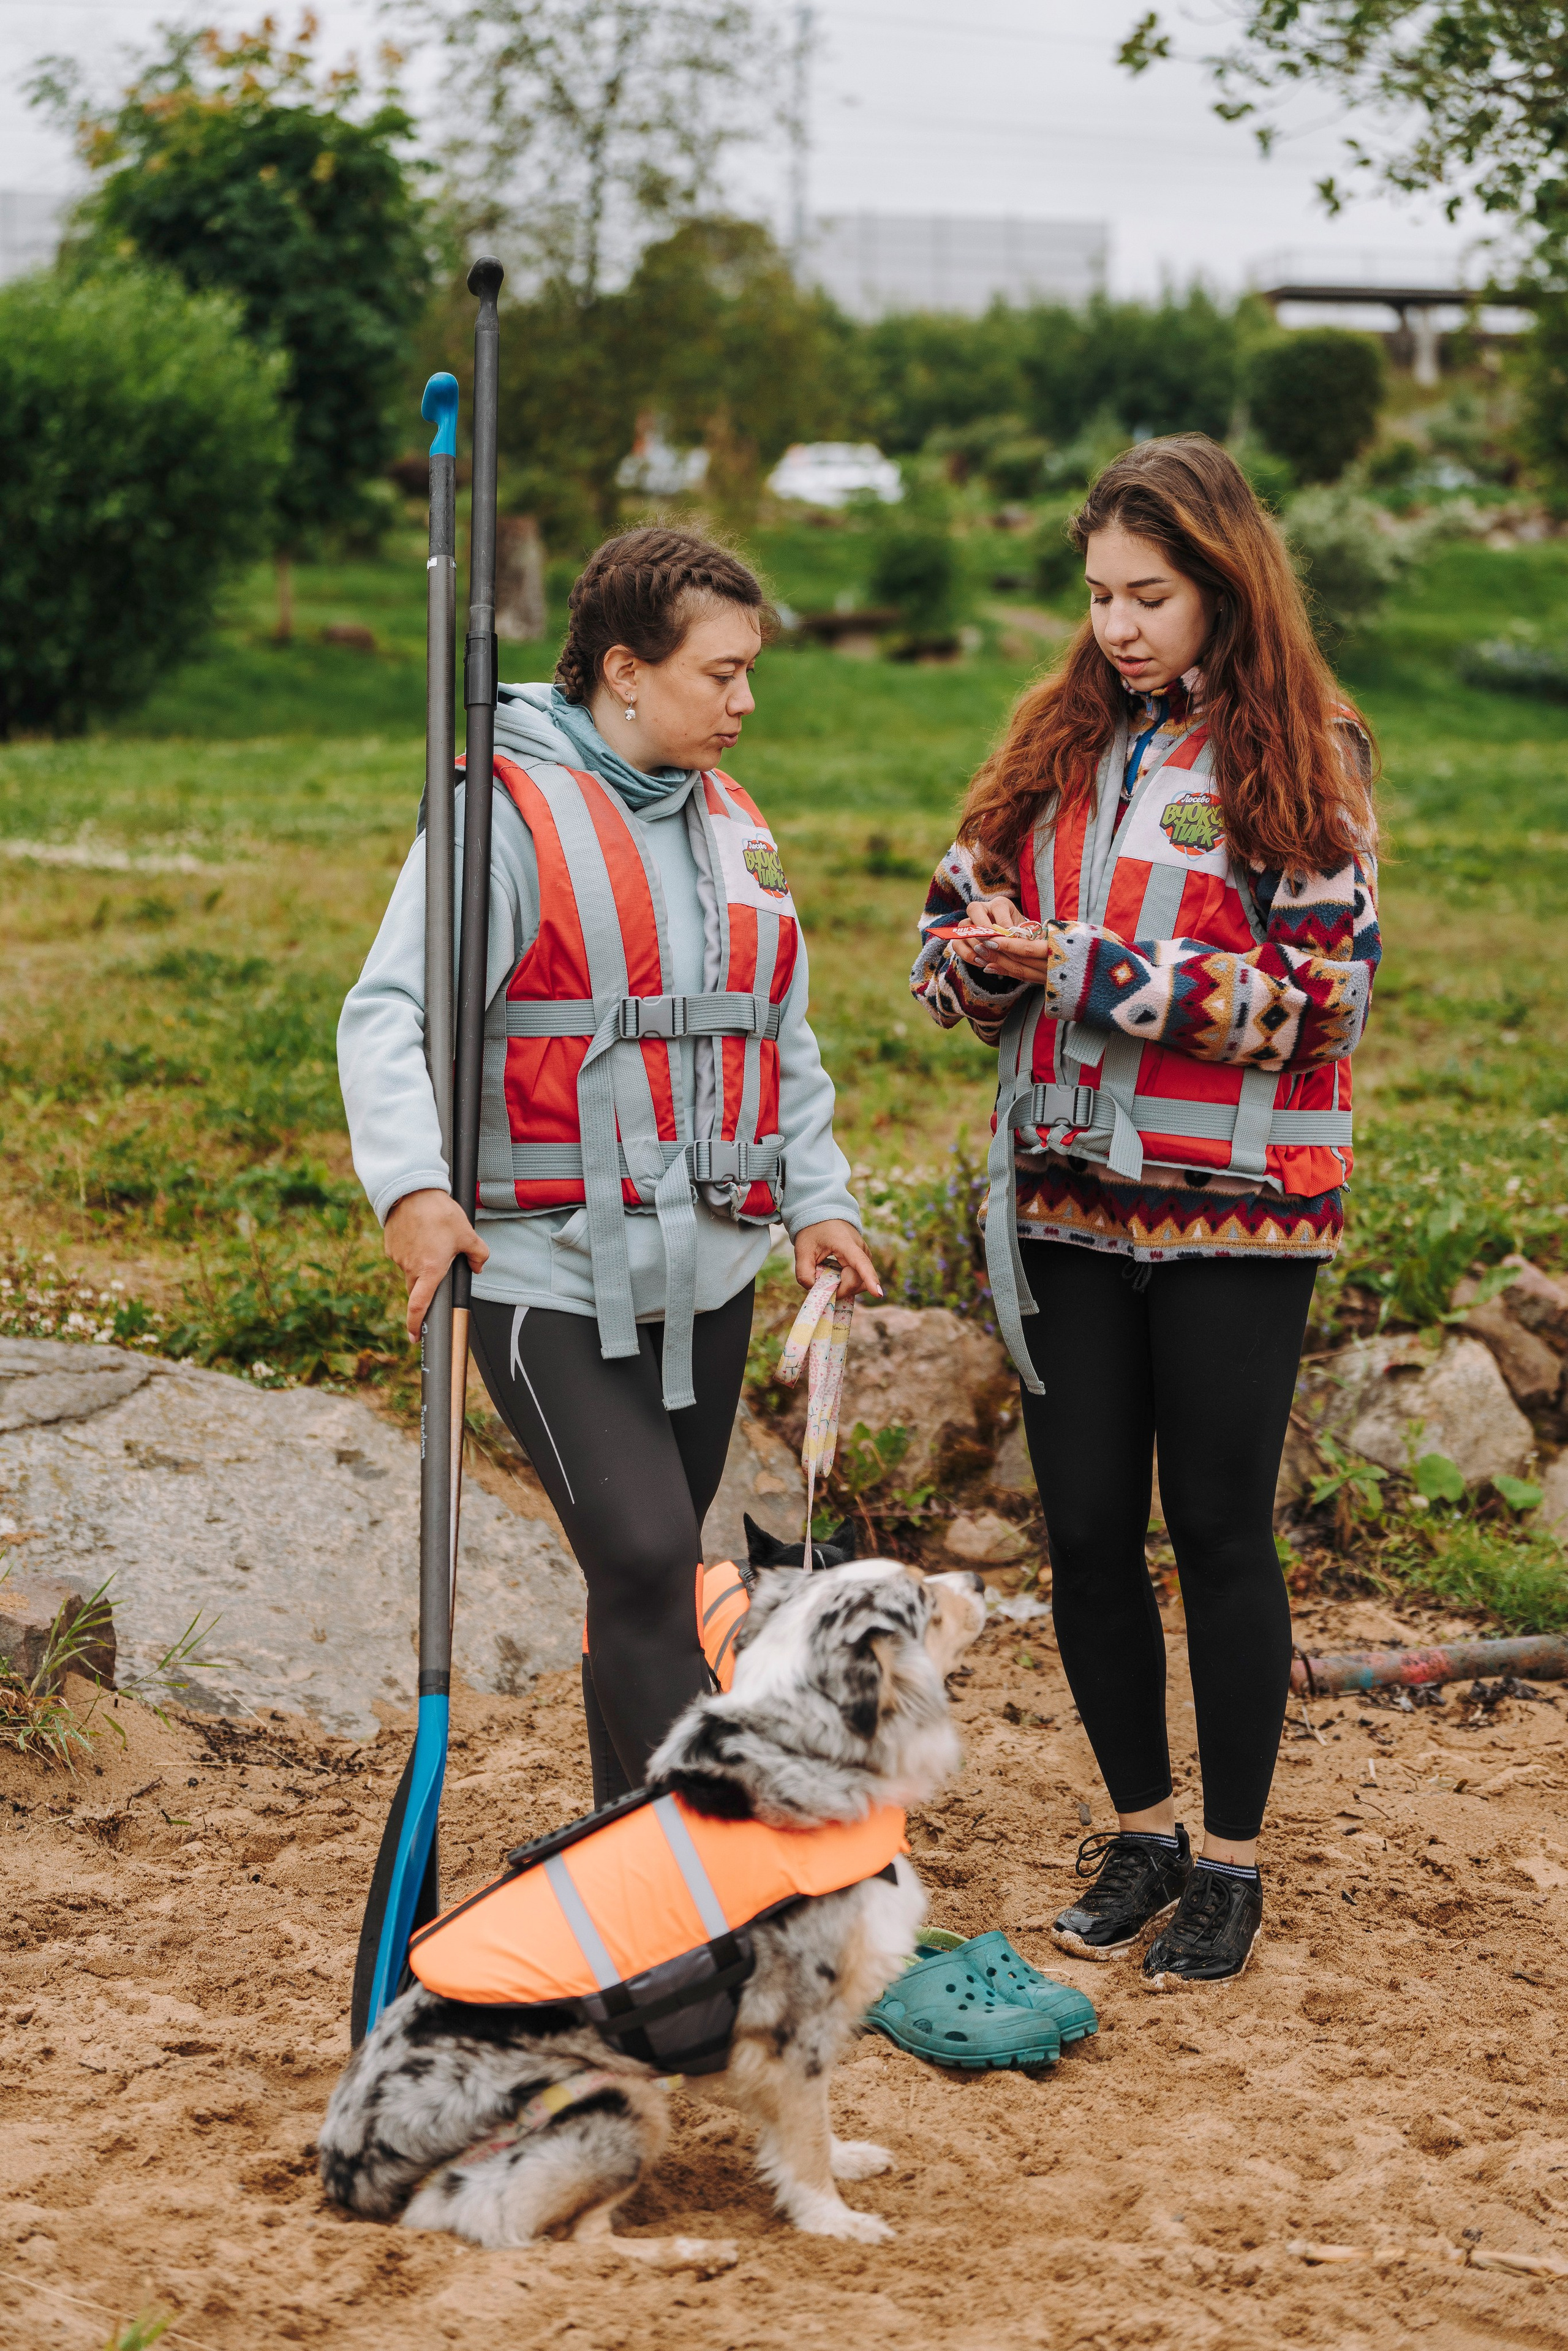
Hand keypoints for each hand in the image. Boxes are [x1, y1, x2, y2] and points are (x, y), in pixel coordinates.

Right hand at [384, 1188, 489, 1340]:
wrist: (412, 1190)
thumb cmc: (439, 1212)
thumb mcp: (467, 1234)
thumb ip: (477, 1255)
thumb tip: (478, 1267)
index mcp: (430, 1270)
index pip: (420, 1306)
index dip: (416, 1324)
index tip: (415, 1337)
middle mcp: (411, 1268)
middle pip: (417, 1290)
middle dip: (426, 1287)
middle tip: (437, 1267)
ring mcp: (398, 1258)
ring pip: (410, 1271)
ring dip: (421, 1264)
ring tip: (432, 1240)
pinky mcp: (390, 1247)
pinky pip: (402, 1256)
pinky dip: (412, 1251)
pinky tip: (420, 1234)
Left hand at [793, 1218, 882, 1304]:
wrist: (823, 1214)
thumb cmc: (813, 1231)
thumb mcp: (802, 1250)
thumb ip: (804, 1273)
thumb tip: (815, 1291)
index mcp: (846, 1244)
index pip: (861, 1263)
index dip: (869, 1279)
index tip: (878, 1294)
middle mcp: (861, 1250)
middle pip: (857, 1280)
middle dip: (840, 1290)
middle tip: (819, 1285)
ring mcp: (864, 1255)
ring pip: (859, 1282)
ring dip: (843, 1286)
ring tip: (826, 1275)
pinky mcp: (863, 1259)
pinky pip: (858, 1278)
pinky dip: (846, 1282)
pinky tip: (833, 1275)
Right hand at [947, 895, 1023, 965]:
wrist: (1010, 948)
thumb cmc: (1017, 939)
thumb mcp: (1021, 936)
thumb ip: (1016, 938)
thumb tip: (1010, 944)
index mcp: (1000, 905)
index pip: (998, 906)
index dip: (1003, 921)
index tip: (1009, 936)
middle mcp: (982, 909)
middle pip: (974, 909)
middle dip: (982, 927)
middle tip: (991, 943)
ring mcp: (969, 922)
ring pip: (964, 927)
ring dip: (975, 944)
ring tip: (988, 957)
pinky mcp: (961, 937)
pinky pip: (957, 944)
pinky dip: (968, 954)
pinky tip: (981, 962)